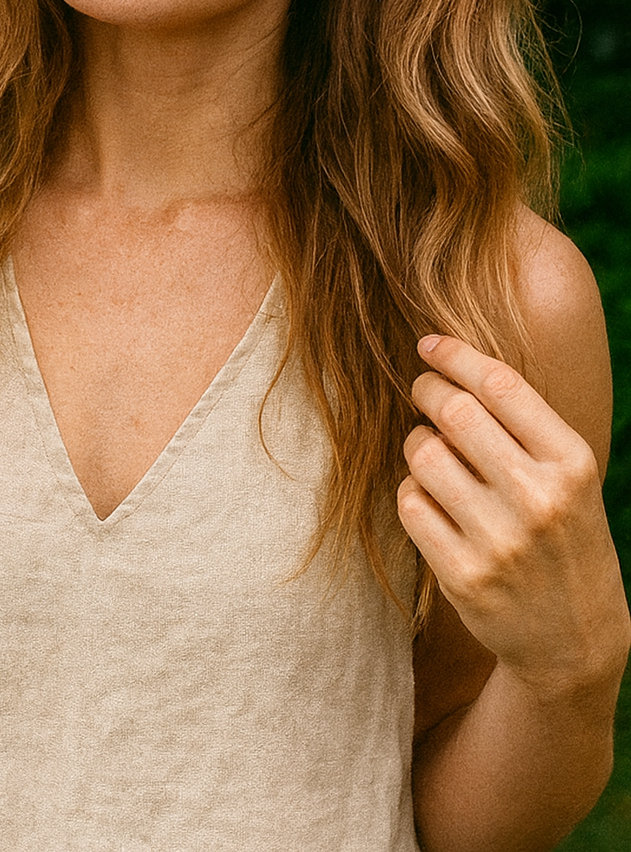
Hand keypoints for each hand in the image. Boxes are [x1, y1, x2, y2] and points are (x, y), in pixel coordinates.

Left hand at [398, 332, 628, 700]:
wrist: (576, 641)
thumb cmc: (564, 537)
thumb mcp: (569, 478)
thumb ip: (522, 425)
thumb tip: (449, 362)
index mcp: (571, 463)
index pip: (501, 385)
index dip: (455, 355)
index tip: (428, 344)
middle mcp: (539, 499)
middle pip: (453, 412)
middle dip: (426, 390)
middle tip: (420, 389)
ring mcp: (500, 541)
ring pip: (423, 455)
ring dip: (416, 443)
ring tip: (431, 453)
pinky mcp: (463, 576)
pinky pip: (410, 504)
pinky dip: (412, 492)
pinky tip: (430, 500)